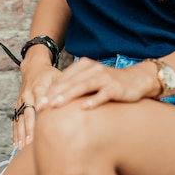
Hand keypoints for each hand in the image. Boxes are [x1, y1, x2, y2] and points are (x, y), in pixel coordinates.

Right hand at [13, 63, 59, 148]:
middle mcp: (28, 95)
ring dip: (20, 134)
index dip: (39, 119)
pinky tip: (16, 144)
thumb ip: (65, 87)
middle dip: (29, 130)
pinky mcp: (17, 104)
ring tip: (22, 148)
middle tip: (31, 144)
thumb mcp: (58, 76)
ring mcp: (21, 100)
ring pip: (20, 119)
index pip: (39, 105)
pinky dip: (15, 133)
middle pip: (28, 115)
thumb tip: (78, 98)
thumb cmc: (49, 74)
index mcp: (39, 88)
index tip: (41, 132)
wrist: (33, 67)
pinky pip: (15, 120)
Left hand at [35, 57, 160, 110]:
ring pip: (83, 86)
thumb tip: (54, 101)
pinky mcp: (116, 87)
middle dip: (54, 94)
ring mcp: (104, 78)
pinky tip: (84, 108)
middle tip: (41, 107)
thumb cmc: (110, 84)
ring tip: (56, 105)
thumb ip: (75, 87)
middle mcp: (93, 69)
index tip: (37, 104)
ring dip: (68, 95)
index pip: (63, 78)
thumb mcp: (91, 81)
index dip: (49, 91)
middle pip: (70, 82)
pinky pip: (103, 94)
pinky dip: (93, 100)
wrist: (137, 80)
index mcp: (84, 66)